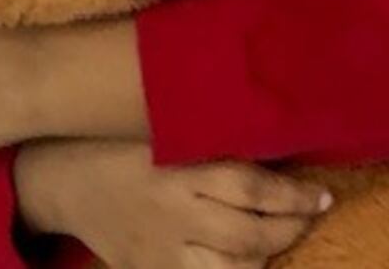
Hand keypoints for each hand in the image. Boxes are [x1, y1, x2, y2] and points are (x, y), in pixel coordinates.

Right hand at [16, 140, 330, 268]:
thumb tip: (280, 142)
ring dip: (265, 259)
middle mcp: (175, 216)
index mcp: (182, 172)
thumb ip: (218, 144)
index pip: (253, 191)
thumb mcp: (172, 132)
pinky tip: (247, 261)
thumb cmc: (127, 144)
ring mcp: (162, 253)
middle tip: (310, 215)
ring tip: (280, 238)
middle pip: (249, 238)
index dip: (295, 199)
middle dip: (290, 230)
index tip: (323, 197)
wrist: (65, 179)